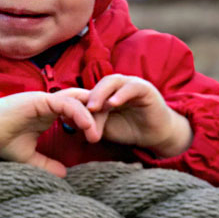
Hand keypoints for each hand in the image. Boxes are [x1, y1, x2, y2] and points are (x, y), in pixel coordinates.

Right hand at [0, 89, 99, 176]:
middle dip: (98, 114)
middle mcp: (51, 104)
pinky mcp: (41, 99)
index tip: (98, 139)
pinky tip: (88, 128)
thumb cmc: (1, 140)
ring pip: (79, 101)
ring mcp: (47, 100)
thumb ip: (47, 164)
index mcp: (50, 114)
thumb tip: (65, 174)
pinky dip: (80, 113)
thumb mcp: (29, 157)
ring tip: (98, 134)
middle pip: (83, 103)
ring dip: (92, 115)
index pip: (78, 111)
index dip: (91, 121)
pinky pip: (66, 103)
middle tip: (109, 132)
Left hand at [65, 75, 192, 155]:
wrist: (153, 136)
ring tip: (94, 107)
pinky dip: (121, 94)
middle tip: (79, 110)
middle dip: (88, 97)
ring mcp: (130, 84)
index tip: (64, 113)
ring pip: (113, 81)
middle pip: (99, 84)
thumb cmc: (128, 130)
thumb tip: (66, 118)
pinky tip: (113, 104)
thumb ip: (89, 122)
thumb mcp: (104, 127)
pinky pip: (131, 87)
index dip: (77, 100)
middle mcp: (117, 85)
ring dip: (101, 93)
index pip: (89, 90)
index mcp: (105, 92)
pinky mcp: (145, 88)